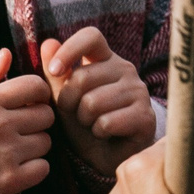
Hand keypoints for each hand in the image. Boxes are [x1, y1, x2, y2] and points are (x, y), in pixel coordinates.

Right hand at [0, 49, 54, 193]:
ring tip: (10, 150)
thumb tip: (7, 53)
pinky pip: (43, 168)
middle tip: (17, 130)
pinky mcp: (10, 180)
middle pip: (46, 115)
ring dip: (34, 146)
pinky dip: (33, 170)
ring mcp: (6, 153)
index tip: (28, 103)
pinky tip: (14, 168)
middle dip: (35, 121)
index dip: (36, 94)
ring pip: (46, 142)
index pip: (36, 86)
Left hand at [41, 29, 154, 175]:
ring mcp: (139, 91)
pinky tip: (106, 134)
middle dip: (69, 102)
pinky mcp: (146, 116)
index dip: (69, 50)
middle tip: (77, 114)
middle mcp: (125, 69)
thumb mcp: (64, 98)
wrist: (109, 156)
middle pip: (83, 77)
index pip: (90, 37)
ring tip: (93, 124)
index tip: (54, 71)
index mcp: (105, 59)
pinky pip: (107, 122)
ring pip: (93, 103)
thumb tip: (48, 43)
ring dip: (84, 120)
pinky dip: (98, 132)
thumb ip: (56, 74)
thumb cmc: (85, 123)